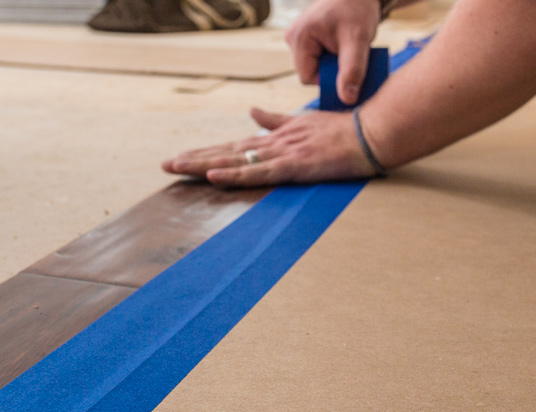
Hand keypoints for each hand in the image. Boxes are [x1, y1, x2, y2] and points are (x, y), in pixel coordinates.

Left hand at [162, 107, 377, 186]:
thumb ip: (275, 119)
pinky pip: (258, 172)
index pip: (234, 145)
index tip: (182, 156)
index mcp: (275, 137)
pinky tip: (214, 175)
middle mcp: (272, 143)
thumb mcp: (303, 121)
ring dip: (204, 165)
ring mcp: (281, 153)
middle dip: (195, 158)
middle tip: (166, 165)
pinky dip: (235, 174)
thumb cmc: (341, 129)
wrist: (369, 132)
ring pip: (235, 160)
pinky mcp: (293, 166)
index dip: (207, 151)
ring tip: (177, 168)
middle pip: (226, 152)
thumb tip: (252, 112)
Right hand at [285, 0, 380, 104]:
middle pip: (310, 72)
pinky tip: (344, 47)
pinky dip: (333, 57)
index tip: (348, 69)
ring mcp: (298, 37)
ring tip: (348, 50)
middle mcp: (293, 37)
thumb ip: (352, 71)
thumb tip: (347, 99)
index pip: (307, 78)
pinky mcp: (306, 38)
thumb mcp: (358, 41)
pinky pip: (318, 57)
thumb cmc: (358, 9)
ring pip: (315, 66)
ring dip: (334, 64)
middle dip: (332, 71)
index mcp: (299, 38)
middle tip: (352, 59)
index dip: (329, 80)